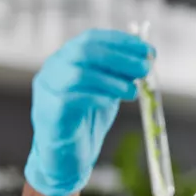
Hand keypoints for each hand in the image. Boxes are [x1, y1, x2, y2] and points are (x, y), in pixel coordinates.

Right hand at [24, 29, 152, 195]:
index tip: (148, 51)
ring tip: (133, 91)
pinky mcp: (49, 112)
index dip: (122, 42)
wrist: (66, 157)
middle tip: (145, 69)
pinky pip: (72, 99)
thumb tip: (146, 60)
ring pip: (79, 74)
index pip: (92, 38)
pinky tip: (111, 103)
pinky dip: (97, 97)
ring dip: (112, 80)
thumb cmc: (87, 121)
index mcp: (67, 59)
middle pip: (85, 51)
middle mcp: (53, 69)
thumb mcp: (108, 92)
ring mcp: (47, 90)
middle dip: (120, 58)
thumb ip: (120, 75)